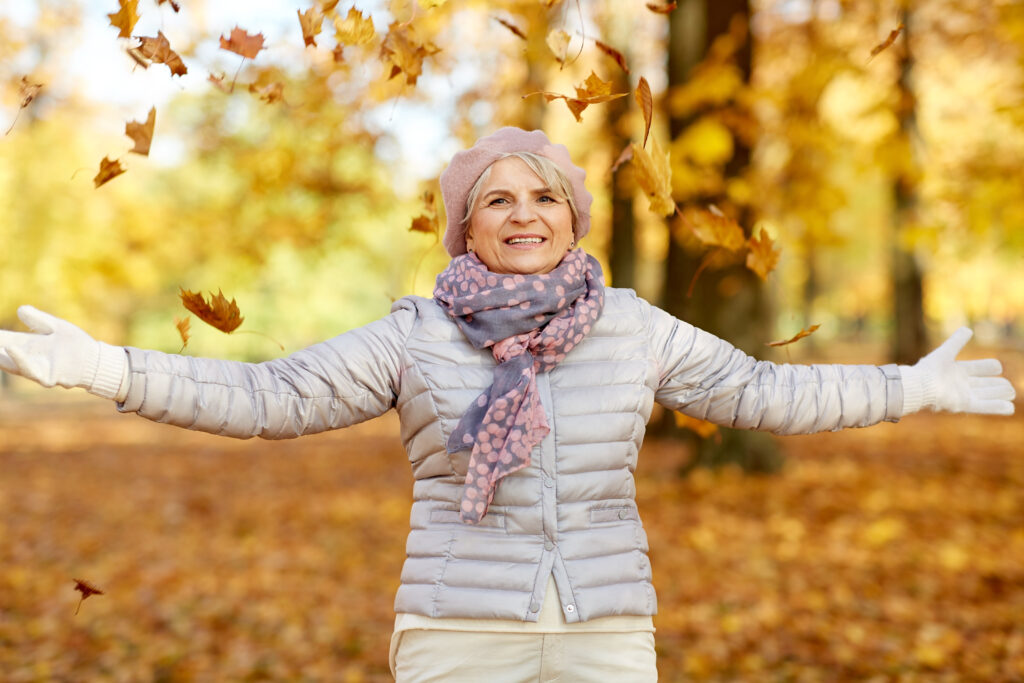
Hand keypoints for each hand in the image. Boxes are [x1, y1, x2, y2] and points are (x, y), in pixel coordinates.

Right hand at [0, 306, 126, 400]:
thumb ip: (38, 320)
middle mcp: (29, 359)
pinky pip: (31, 371)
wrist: (95, 360)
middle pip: (3, 355)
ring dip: (0, 355)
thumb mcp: (56, 327)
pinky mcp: (48, 377)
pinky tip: (12, 349)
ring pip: (12, 365)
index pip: (5, 340)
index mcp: (28, 346)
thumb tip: (20, 309)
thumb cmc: (76, 344)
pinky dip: (21, 361)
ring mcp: (38, 369)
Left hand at [900, 327, 1015, 415]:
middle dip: (998, 385)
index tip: (997, 366)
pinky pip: (984, 406)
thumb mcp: (945, 352)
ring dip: (1000, 395)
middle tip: (1010, 387)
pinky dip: (996, 407)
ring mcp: (962, 395)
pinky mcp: (963, 405)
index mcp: (958, 370)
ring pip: (987, 395)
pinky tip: (1010, 407)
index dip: (989, 367)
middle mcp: (961, 384)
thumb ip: (957, 341)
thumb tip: (968, 329)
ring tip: (1012, 393)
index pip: (980, 368)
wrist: (919, 385)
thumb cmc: (929, 369)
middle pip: (985, 384)